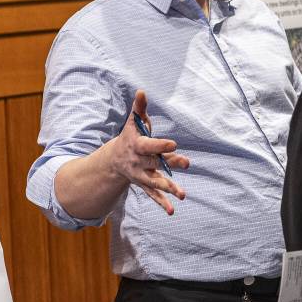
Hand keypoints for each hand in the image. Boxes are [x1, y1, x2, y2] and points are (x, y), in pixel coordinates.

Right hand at [109, 90, 189, 214]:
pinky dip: (162, 203)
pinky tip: (172, 211)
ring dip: (169, 188)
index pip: (150, 145)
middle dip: (171, 164)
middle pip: (156, 163)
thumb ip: (139, 109)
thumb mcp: (132, 123)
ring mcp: (142, 176)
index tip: (174, 144)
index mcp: (137, 146)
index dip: (161, 145)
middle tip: (187, 163)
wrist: (114, 160)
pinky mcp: (145, 185)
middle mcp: (139, 162)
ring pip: (156, 182)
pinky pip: (153, 195)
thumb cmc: (130, 137)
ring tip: (182, 194)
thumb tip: (142, 91)